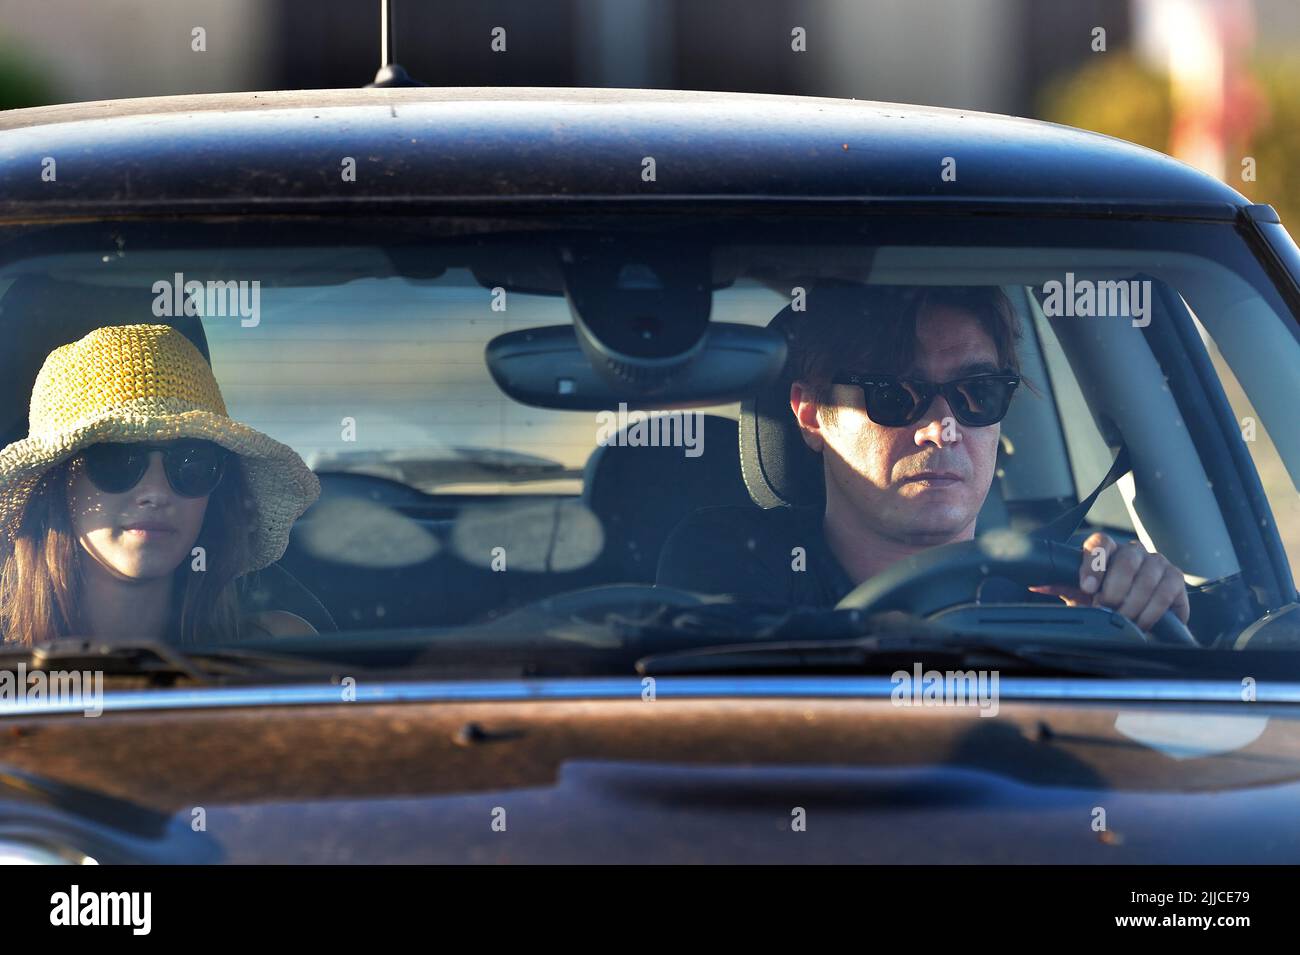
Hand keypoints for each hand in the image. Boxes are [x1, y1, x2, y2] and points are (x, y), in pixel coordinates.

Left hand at [1028, 531, 1189, 631]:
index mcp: (1107, 548)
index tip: (1087, 588)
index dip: (1094, 563)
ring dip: (1132, 604)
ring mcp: (1157, 562)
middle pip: (1126, 560)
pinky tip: (1141, 623)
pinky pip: (1166, 593)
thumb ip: (1061, 584)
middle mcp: (1133, 551)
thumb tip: (1036, 583)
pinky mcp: (1176, 578)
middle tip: (1106, 608)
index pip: (1100, 543)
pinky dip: (1151, 612)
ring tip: (1123, 620)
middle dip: (1114, 589)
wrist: (1136, 611)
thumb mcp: (1081, 591)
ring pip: (1147, 578)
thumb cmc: (1103, 596)